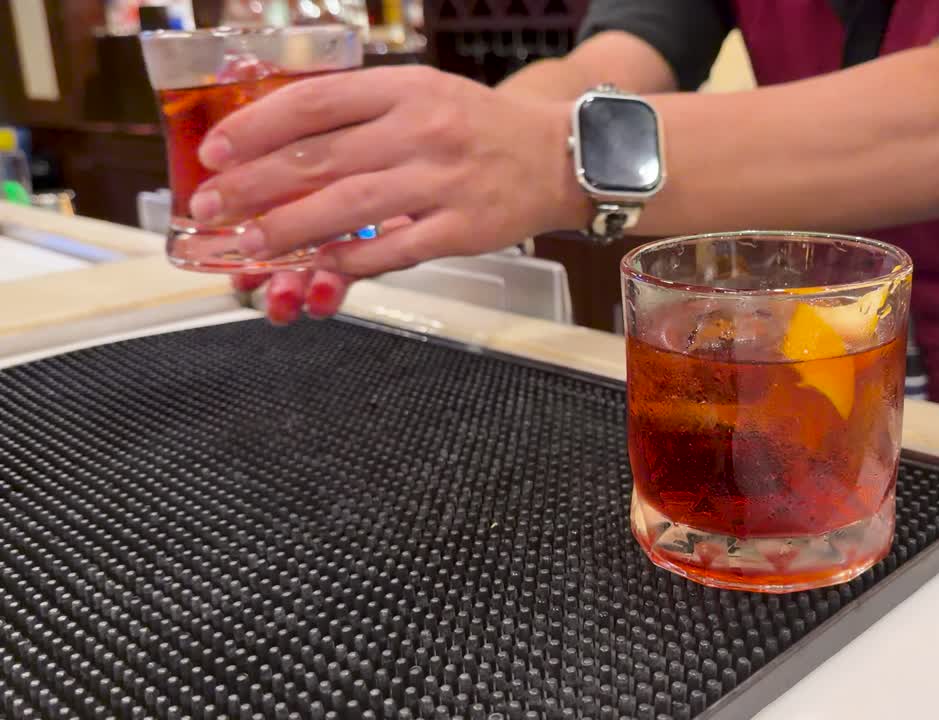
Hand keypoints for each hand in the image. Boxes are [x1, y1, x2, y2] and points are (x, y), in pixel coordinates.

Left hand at [189, 66, 587, 319]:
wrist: (561, 157)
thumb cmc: (481, 128)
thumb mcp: (424, 94)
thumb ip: (361, 112)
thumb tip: (280, 143)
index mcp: (406, 89)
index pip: (315, 102)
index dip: (256, 127)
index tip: (216, 150)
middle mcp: (423, 130)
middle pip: (320, 158)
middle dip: (253, 185)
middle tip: (210, 207)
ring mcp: (444, 181)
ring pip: (349, 206)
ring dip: (288, 228)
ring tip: (247, 242)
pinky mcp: (464, 228)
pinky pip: (395, 248)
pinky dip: (351, 259)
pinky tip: (316, 265)